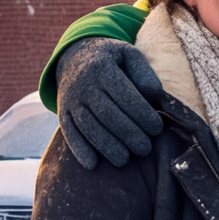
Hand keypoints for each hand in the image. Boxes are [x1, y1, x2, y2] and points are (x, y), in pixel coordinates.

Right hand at [55, 38, 166, 168]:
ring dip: (106, 146)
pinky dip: (79, 149)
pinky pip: (68, 132)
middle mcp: (83, 85)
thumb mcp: (129, 54)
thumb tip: (155, 95)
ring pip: (88, 126)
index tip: (157, 128)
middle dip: (127, 134)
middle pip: (106, 114)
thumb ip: (144, 73)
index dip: (141, 113)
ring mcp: (70, 99)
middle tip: (145, 149)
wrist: (74, 56)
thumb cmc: (112, 59)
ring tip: (124, 160)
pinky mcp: (62, 112)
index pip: (124, 94)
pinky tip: (92, 164)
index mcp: (102, 68)